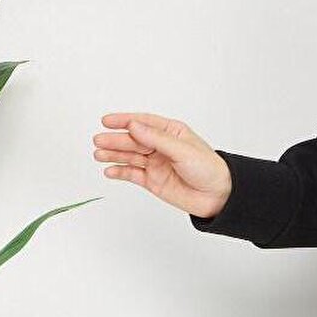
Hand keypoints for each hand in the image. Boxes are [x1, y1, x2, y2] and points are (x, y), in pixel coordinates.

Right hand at [92, 112, 231, 218]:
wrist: (218, 196)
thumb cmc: (208, 169)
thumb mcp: (183, 150)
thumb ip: (157, 139)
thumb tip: (134, 126)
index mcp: (171, 133)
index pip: (143, 122)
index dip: (124, 120)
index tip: (107, 121)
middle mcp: (161, 146)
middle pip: (133, 140)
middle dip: (115, 140)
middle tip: (99, 140)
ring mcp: (155, 164)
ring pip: (130, 157)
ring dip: (114, 155)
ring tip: (99, 154)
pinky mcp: (153, 181)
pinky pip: (132, 174)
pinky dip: (120, 172)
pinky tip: (109, 171)